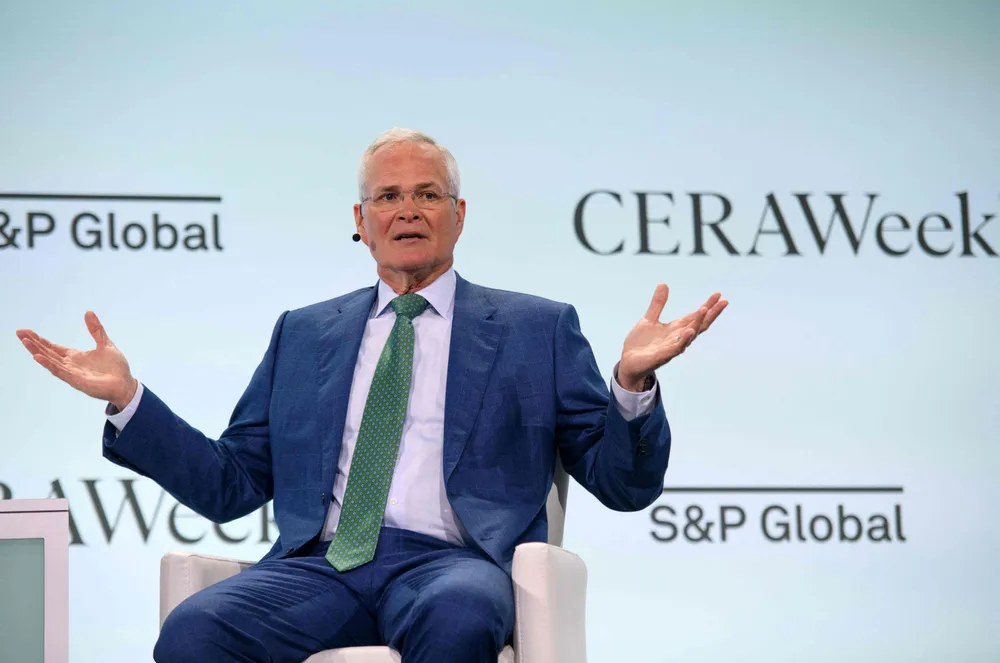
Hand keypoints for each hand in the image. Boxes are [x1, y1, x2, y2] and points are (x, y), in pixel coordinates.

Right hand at [16, 311, 137, 409]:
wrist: (126, 384)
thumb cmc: (116, 367)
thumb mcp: (105, 343)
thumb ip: (96, 330)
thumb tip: (88, 312)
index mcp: (75, 356)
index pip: (53, 347)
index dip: (40, 340)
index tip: (27, 332)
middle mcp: (70, 365)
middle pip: (47, 352)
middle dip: (33, 343)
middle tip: (19, 333)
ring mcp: (72, 373)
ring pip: (50, 361)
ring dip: (37, 351)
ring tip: (25, 342)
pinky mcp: (77, 381)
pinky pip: (60, 372)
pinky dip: (49, 364)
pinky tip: (38, 357)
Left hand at [618, 284, 727, 390]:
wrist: (627, 363)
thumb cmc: (641, 344)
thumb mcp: (649, 319)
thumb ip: (658, 304)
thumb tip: (664, 284)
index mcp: (675, 329)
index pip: (694, 316)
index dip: (707, 306)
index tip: (718, 295)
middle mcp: (677, 338)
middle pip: (698, 325)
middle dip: (710, 314)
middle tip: (723, 302)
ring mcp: (671, 347)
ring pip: (689, 335)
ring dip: (697, 323)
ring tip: (705, 310)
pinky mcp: (662, 356)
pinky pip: (675, 348)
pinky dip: (683, 340)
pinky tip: (690, 331)